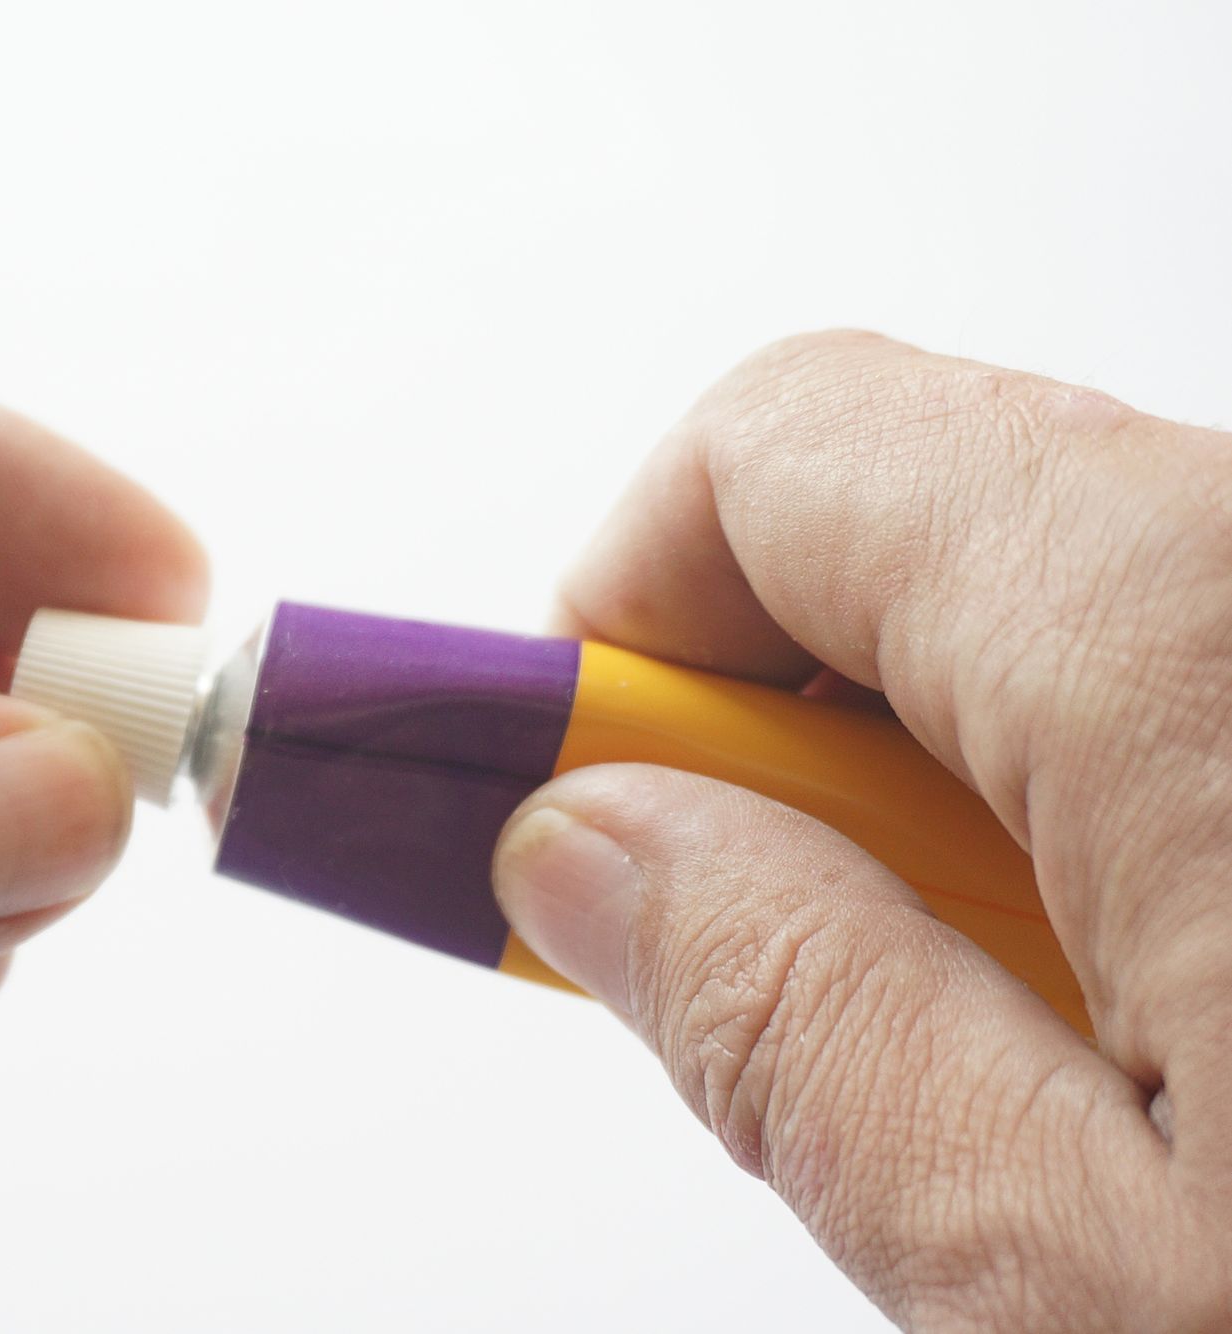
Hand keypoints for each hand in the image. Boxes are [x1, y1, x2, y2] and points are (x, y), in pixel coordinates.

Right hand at [493, 333, 1229, 1328]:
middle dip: (772, 722)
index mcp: (1209, 644)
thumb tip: (583, 851)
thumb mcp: (1102, 1287)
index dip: (615, 613)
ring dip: (940, 781)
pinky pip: (1183, 660)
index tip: (542, 787)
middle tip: (765, 955)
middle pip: (916, 513)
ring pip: (1054, 595)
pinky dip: (1097, 795)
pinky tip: (1169, 1008)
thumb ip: (806, 1030)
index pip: (785, 447)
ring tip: (1003, 1033)